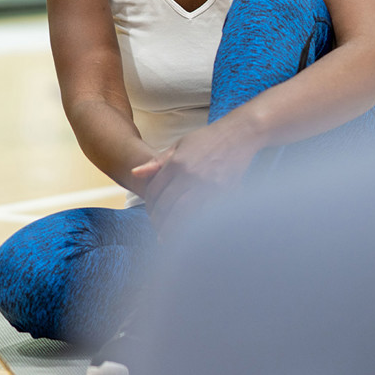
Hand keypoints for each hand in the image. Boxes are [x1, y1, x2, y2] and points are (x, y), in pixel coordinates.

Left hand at [141, 121, 262, 231]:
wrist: (240, 136)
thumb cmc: (208, 139)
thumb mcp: (179, 145)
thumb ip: (157, 162)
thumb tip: (135, 173)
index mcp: (177, 162)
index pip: (155, 190)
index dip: (149, 204)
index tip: (150, 211)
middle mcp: (191, 175)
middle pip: (167, 204)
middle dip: (158, 219)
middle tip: (156, 228)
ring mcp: (208, 185)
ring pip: (184, 213)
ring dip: (172, 228)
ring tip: (166, 238)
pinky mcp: (224, 192)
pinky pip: (205, 214)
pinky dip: (194, 225)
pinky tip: (188, 233)